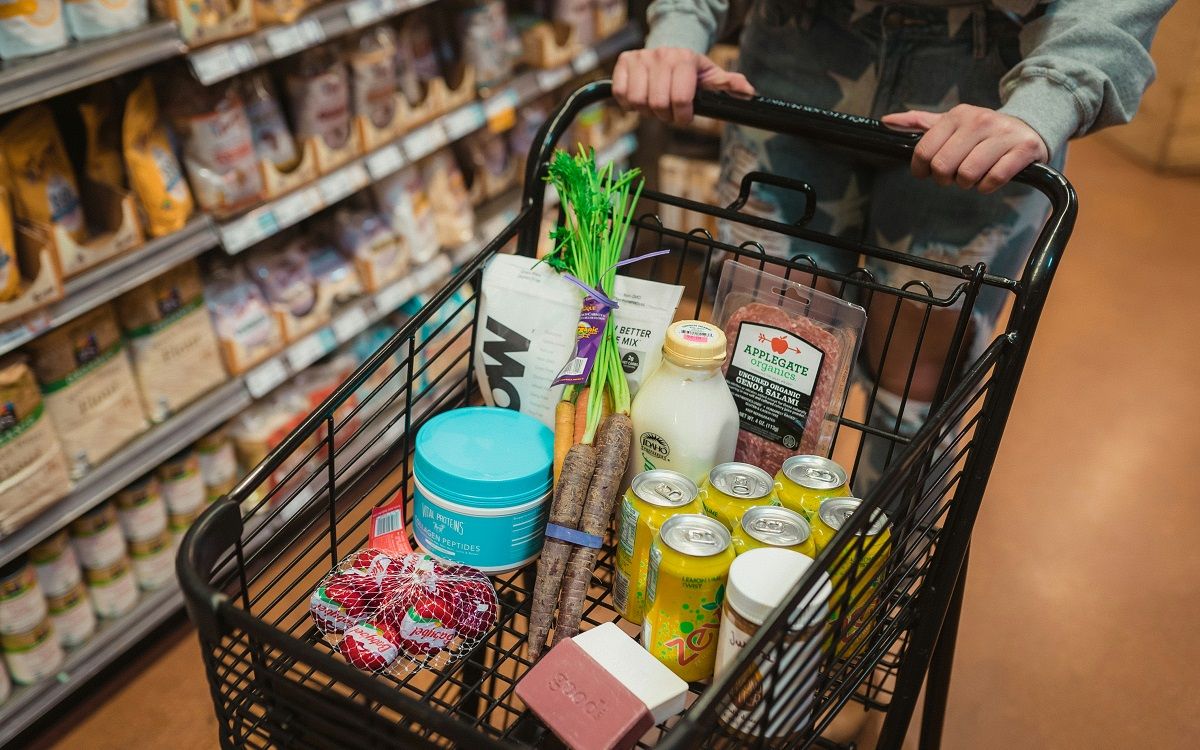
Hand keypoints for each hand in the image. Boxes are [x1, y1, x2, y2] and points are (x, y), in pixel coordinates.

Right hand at [613, 47, 754, 125]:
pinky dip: (629, 104)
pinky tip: (640, 100)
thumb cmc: (691, 69)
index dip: (682, 116)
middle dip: (664, 115)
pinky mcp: (624, 61)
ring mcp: (640, 57)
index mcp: (684, 60)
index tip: (684, 117)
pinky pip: (621, 94)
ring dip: (646, 111)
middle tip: (669, 112)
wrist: (669, 48)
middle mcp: (661, 56)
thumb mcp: (712, 75)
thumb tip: (749, 93)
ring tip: (655, 105)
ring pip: (637, 100)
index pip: (680, 99)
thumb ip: (730, 85)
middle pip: (657, 103)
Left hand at [882, 105, 1047, 192]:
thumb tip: (886, 120)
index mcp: (958, 115)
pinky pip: (994, 179)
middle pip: (943, 165)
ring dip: (967, 184)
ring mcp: (1003, 134)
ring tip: (973, 176)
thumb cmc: (982, 132)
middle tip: (953, 176)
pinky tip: (989, 179)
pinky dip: (987, 186)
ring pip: (967, 174)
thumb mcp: (952, 123)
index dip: (921, 169)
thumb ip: (920, 123)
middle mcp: (980, 121)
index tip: (927, 173)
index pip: (924, 150)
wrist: (1029, 126)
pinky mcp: (1024, 149)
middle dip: (945, 178)